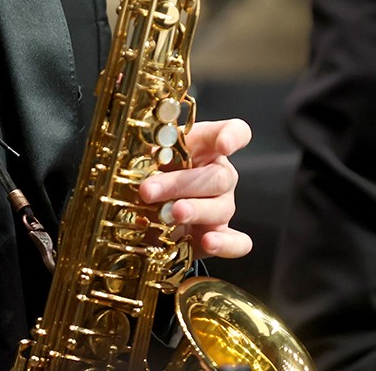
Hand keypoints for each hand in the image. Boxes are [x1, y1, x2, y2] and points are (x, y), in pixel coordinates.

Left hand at [138, 118, 251, 259]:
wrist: (153, 206)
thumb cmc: (155, 169)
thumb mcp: (149, 154)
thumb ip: (148, 151)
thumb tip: (139, 153)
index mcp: (206, 145)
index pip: (234, 132)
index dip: (233, 136)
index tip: (222, 145)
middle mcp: (220, 174)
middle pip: (217, 177)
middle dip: (181, 184)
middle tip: (149, 191)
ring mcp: (223, 205)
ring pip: (220, 207)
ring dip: (194, 210)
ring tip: (172, 214)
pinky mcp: (222, 235)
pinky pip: (236, 242)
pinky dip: (225, 244)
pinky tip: (208, 242)